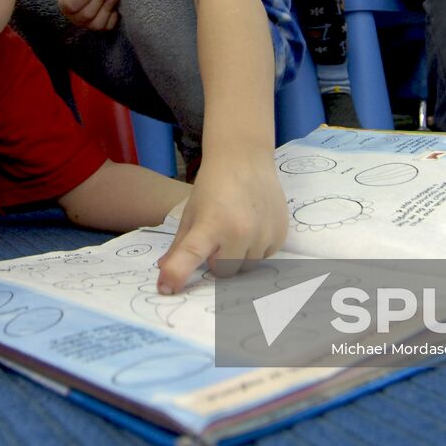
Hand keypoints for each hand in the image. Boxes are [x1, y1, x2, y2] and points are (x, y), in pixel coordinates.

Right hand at [57, 0, 118, 30]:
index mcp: (65, 5)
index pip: (71, 6)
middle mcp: (75, 18)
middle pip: (87, 15)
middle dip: (99, 0)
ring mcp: (88, 24)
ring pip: (98, 23)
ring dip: (107, 7)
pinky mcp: (100, 26)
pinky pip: (108, 26)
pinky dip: (113, 17)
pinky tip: (115, 5)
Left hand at [155, 157, 287, 293]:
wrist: (245, 158)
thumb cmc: (213, 186)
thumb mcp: (191, 213)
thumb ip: (179, 247)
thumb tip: (165, 277)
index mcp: (210, 224)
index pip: (190, 255)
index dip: (177, 273)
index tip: (166, 288)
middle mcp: (239, 231)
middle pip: (225, 272)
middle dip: (218, 262)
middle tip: (216, 239)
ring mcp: (263, 234)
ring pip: (247, 267)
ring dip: (238, 256)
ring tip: (235, 228)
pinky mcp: (280, 234)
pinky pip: (265, 257)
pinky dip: (256, 249)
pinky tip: (252, 226)